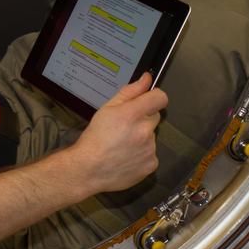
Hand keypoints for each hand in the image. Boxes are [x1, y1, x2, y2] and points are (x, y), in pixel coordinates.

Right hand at [69, 74, 166, 194]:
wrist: (88, 169)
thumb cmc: (95, 138)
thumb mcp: (107, 109)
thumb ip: (130, 92)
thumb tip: (147, 79)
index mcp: (133, 114)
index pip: (160, 98)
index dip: (153, 98)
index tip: (146, 102)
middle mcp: (145, 131)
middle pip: (154, 117)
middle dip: (142, 119)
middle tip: (125, 127)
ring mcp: (150, 149)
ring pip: (152, 136)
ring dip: (142, 138)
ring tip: (122, 145)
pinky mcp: (151, 164)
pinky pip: (151, 154)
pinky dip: (142, 155)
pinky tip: (127, 157)